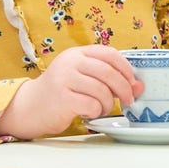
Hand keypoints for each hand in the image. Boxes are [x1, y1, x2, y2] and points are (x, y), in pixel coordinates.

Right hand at [0, 45, 144, 140]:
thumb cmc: (62, 93)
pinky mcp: (62, 98)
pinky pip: (91, 105)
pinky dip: (96, 112)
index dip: (126, 67)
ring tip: (102, 108)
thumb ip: (109, 79)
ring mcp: (64, 79)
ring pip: (102, 91)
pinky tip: (90, 113)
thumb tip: (139, 86)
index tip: (133, 81)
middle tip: (129, 100)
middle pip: (108, 72)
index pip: (109, 53)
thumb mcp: (84, 79)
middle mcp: (70, 63)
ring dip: (109, 104)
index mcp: (77, 53)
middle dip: (124, 88)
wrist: (29, 108)